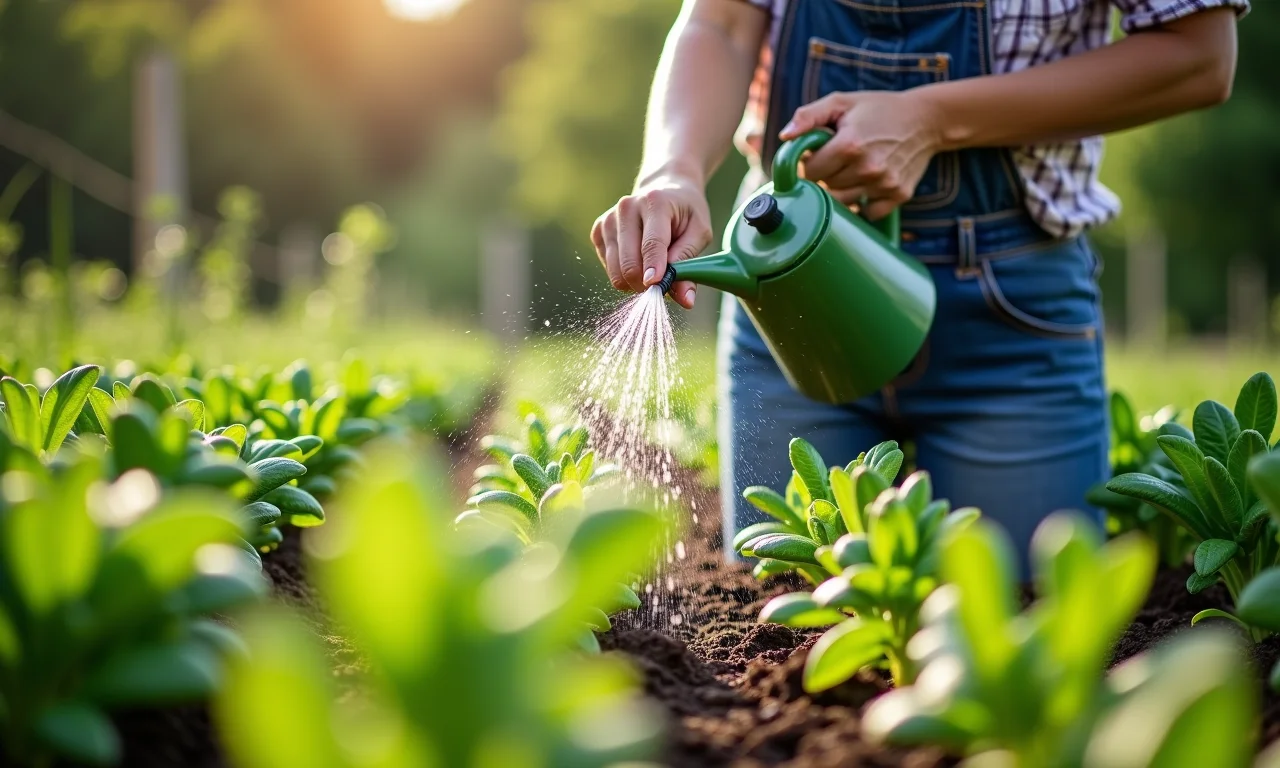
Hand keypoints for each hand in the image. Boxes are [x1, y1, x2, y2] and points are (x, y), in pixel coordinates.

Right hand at [590, 175, 708, 309]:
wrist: (663, 189)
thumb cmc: (685, 213)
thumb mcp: (699, 233)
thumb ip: (690, 265)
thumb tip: (686, 301)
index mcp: (655, 202)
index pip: (652, 243)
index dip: (654, 268)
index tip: (655, 286)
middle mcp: (626, 207)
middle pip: (629, 261)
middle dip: (645, 283)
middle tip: (662, 285)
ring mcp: (609, 219)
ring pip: (616, 270)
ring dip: (635, 281)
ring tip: (651, 270)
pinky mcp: (598, 230)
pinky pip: (609, 268)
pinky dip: (624, 272)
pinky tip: (637, 258)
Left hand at [780, 90, 943, 220]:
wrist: (925, 119)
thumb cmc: (879, 109)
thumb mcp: (842, 102)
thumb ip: (808, 116)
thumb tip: (785, 136)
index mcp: (849, 145)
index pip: (810, 171)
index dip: (811, 161)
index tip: (821, 152)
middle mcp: (867, 168)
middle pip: (826, 187)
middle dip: (828, 173)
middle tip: (841, 156)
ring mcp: (884, 184)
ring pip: (844, 202)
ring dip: (844, 188)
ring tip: (855, 167)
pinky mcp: (898, 195)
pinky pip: (868, 212)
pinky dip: (865, 201)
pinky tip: (871, 181)